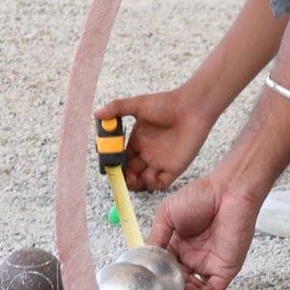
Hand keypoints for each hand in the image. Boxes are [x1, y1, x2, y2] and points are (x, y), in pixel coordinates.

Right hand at [98, 89, 214, 190]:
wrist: (192, 107)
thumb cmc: (166, 104)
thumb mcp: (138, 104)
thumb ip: (117, 109)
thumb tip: (97, 114)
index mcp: (137, 141)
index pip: (121, 159)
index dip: (114, 165)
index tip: (109, 166)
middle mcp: (147, 154)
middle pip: (130, 173)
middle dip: (123, 178)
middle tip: (119, 176)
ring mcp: (160, 162)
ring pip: (143, 181)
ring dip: (135, 184)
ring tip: (132, 179)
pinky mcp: (174, 168)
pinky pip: (160, 183)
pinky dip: (152, 185)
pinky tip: (149, 177)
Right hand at [149, 172, 262, 289]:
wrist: (229, 191)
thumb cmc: (201, 195)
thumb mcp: (166, 213)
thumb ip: (155, 237)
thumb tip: (143, 256)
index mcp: (178, 244)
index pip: (164, 266)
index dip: (156, 271)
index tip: (148, 274)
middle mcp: (193, 256)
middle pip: (176, 280)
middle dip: (167, 284)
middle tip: (159, 282)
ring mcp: (208, 264)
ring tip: (172, 285)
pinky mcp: (224, 269)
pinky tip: (187, 288)